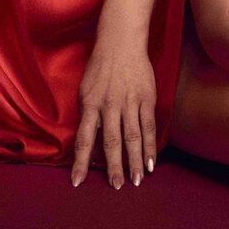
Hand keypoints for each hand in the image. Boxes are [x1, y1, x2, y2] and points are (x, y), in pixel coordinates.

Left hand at [70, 36, 156, 188]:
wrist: (121, 42)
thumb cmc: (100, 68)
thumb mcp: (85, 91)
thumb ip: (88, 117)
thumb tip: (90, 146)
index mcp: (89, 104)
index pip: (82, 139)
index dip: (80, 162)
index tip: (77, 182)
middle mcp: (108, 105)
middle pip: (110, 141)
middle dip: (113, 166)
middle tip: (116, 187)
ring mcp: (129, 102)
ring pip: (131, 136)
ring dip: (134, 161)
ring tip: (136, 181)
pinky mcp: (146, 98)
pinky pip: (148, 125)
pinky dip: (149, 145)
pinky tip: (151, 162)